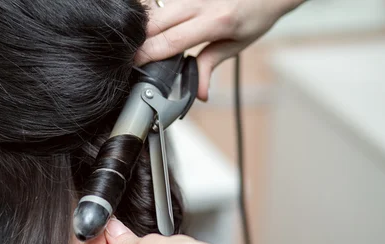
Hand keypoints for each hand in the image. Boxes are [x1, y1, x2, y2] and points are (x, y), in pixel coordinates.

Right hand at [137, 0, 303, 99]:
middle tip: (129, 59)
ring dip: (143, 30)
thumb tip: (199, 93)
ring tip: (138, 48)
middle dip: (138, 43)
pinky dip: (153, 18)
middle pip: (154, 24)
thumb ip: (211, 65)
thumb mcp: (236, 44)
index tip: (133, 65)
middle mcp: (200, 2)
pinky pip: (161, 4)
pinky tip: (150, 30)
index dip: (147, 54)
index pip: (171, 41)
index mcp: (216, 21)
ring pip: (154, 11)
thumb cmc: (255, 13)